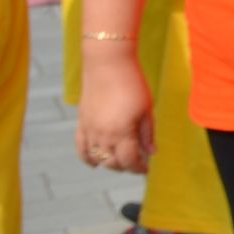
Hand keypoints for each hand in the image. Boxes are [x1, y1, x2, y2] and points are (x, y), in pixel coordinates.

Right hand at [75, 58, 157, 174]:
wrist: (107, 65)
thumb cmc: (132, 84)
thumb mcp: (146, 109)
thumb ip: (147, 134)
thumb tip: (151, 152)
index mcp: (121, 132)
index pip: (129, 160)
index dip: (139, 168)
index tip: (146, 169)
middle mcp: (102, 135)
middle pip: (113, 162)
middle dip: (126, 167)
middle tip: (137, 164)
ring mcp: (89, 130)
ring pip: (98, 158)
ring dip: (110, 163)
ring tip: (121, 162)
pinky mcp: (82, 122)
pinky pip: (81, 148)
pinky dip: (87, 158)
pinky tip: (95, 164)